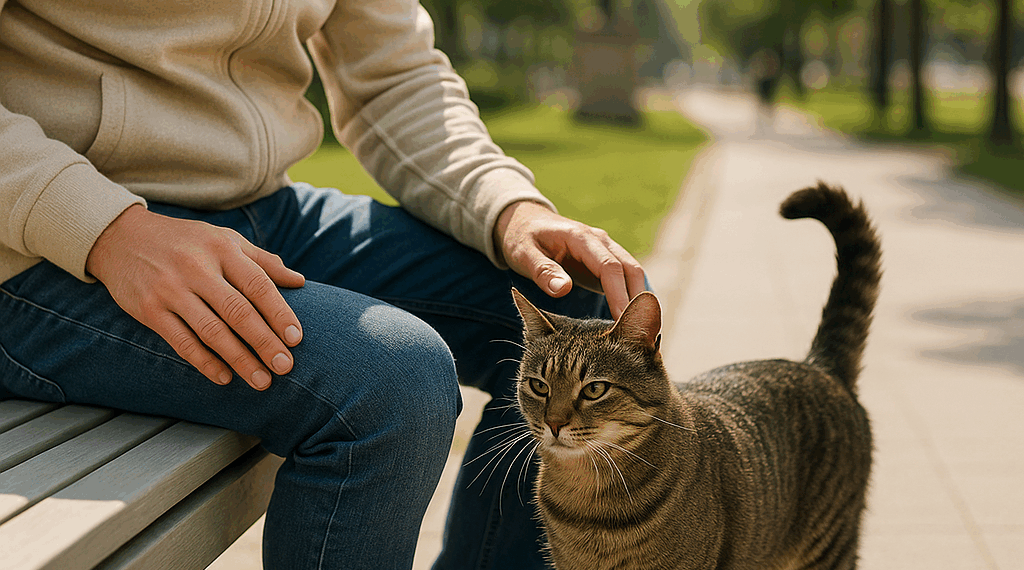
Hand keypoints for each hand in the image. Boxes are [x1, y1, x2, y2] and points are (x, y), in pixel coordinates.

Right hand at [86, 205, 305, 389]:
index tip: (297, 338)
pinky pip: (181, 341)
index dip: (280, 313)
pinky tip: (224, 377)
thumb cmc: (185, 241)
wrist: (122, 237)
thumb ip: (262, 260)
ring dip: (239, 360)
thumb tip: (299, 281)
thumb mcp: (224, 239)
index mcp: (223, 249)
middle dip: (265, 343)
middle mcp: (198, 268)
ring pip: (212, 331)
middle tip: (286, 367)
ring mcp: (171, 289)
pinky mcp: (149, 309)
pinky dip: (204, 362)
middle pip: (238, 312)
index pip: (258, 284)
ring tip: (261, 381)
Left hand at [494, 201, 645, 318]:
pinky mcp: (604, 261)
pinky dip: (632, 296)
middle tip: (642, 334)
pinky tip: (632, 320)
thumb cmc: (522, 238)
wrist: (524, 222)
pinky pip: (625, 278)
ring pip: (633, 273)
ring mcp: (605, 250)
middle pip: (631, 269)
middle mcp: (600, 241)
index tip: (620, 321)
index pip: (609, 266)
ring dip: (640, 300)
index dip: (618, 294)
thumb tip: (563, 289)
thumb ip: (543, 271)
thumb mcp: (524, 254)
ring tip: (644, 332)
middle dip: (638, 300)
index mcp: (581, 238)